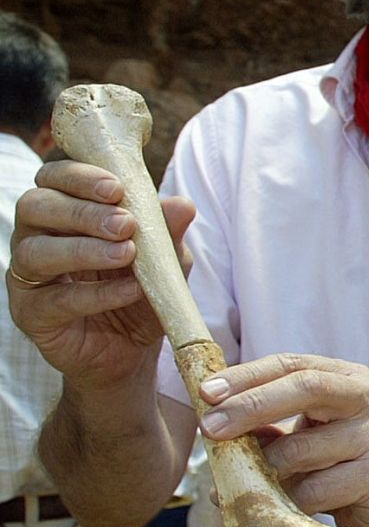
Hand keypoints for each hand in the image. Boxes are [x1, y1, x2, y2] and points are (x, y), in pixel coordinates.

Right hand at [7, 161, 196, 387]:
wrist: (131, 350)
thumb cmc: (140, 291)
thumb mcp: (164, 260)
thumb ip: (167, 233)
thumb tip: (182, 205)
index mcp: (64, 211)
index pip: (54, 178)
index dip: (80, 176)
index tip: (117, 188)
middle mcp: (36, 237)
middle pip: (35, 206)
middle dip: (81, 211)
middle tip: (125, 224)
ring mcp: (28, 276)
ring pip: (36, 251)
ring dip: (84, 249)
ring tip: (127, 254)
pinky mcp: (30, 314)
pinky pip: (55, 299)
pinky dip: (95, 293)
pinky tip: (128, 289)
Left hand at [195, 353, 368, 526]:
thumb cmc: (341, 463)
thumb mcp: (306, 435)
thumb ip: (269, 426)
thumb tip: (212, 426)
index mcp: (348, 378)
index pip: (292, 364)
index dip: (247, 376)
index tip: (206, 392)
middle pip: (306, 386)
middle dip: (251, 405)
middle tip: (211, 428)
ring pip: (302, 448)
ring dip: (267, 469)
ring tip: (257, 484)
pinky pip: (315, 489)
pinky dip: (289, 500)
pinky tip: (286, 506)